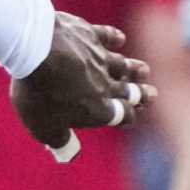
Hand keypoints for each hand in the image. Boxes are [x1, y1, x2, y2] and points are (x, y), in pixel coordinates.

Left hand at [10, 13, 156, 151]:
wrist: (37, 51)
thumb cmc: (40, 94)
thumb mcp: (44, 127)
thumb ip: (60, 141)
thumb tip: (69, 155)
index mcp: (99, 108)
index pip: (122, 115)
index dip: (128, 117)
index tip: (132, 117)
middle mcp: (105, 83)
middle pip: (129, 90)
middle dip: (141, 94)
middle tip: (152, 94)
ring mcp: (98, 57)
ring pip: (123, 64)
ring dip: (134, 69)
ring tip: (143, 71)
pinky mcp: (88, 34)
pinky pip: (107, 36)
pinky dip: (114, 38)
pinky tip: (118, 39)